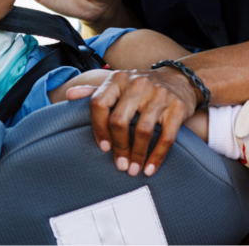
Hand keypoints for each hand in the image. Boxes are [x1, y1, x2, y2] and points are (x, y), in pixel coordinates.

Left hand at [66, 68, 198, 176]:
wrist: (180, 78)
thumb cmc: (141, 87)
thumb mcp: (118, 84)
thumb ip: (94, 91)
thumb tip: (69, 95)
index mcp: (118, 79)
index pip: (99, 104)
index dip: (98, 128)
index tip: (103, 147)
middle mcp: (137, 84)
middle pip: (119, 120)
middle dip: (118, 147)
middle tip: (120, 164)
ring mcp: (159, 95)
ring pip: (143, 131)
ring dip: (137, 155)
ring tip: (134, 170)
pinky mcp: (177, 107)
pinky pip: (166, 137)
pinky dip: (157, 156)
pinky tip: (150, 168)